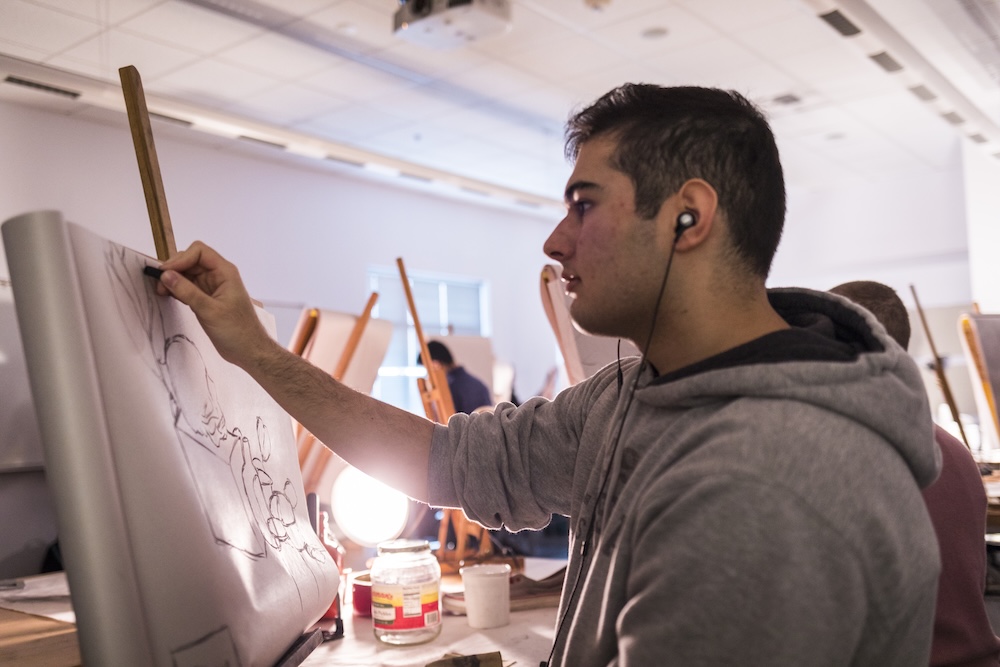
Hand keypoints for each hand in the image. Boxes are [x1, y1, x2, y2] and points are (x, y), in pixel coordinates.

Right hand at [155, 241, 272, 367]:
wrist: (249, 350)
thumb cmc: (237, 331)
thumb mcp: (209, 310)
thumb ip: (187, 292)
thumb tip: (166, 275)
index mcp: (225, 272)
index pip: (199, 251)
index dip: (180, 259)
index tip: (165, 273)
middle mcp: (219, 275)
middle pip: (191, 261)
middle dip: (174, 269)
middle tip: (160, 285)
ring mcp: (212, 287)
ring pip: (188, 274)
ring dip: (173, 280)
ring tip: (161, 292)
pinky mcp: (207, 299)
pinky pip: (189, 287)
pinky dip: (178, 289)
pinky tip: (169, 296)